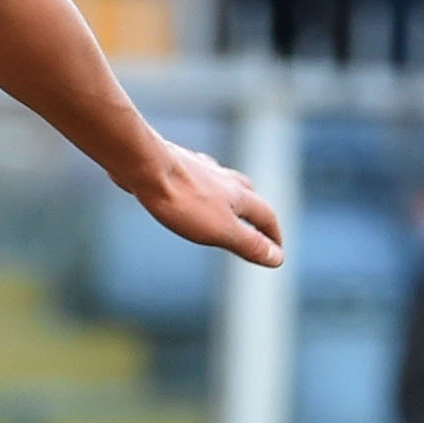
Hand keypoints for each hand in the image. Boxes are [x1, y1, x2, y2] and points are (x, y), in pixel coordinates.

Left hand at [126, 139, 281, 266]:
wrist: (146, 165)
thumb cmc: (181, 200)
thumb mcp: (221, 230)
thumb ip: (249, 243)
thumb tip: (278, 258)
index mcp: (238, 195)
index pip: (266, 216)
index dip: (273, 235)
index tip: (277, 249)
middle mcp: (223, 178)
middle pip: (248, 193)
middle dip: (256, 211)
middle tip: (259, 223)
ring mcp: (199, 168)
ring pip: (222, 181)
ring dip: (230, 194)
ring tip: (227, 201)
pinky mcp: (175, 164)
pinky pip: (195, 174)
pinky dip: (201, 182)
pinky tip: (189, 184)